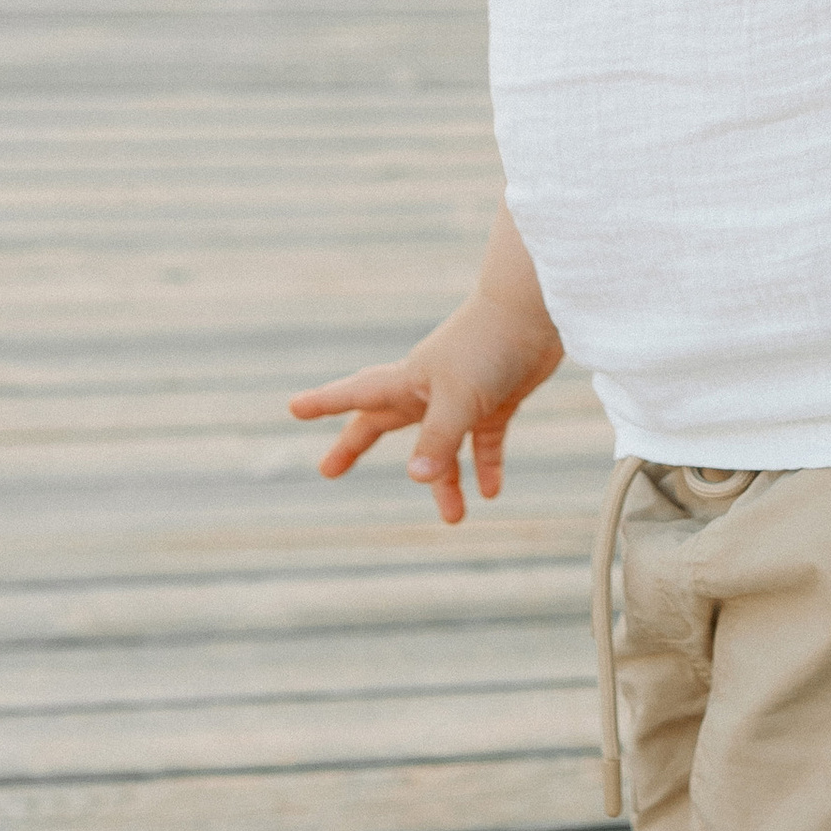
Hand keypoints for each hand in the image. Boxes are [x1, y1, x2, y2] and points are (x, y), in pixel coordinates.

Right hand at [291, 279, 563, 524]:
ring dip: (446, 481)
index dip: (324, 403)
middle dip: (356, 445)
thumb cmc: (489, 347)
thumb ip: (438, 440)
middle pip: (384, 423)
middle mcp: (429, 388)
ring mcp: (462, 395)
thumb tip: (416, 479)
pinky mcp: (496, 400)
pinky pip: (485, 441)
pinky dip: (487, 465)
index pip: (356, 395)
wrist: (536, 311)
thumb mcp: (459, 399)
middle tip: (329, 470)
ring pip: (443, 445)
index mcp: (408, 380)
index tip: (293, 408)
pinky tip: (491, 492)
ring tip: (453, 518)